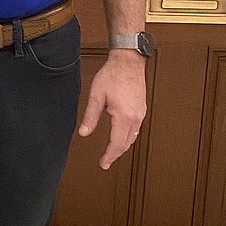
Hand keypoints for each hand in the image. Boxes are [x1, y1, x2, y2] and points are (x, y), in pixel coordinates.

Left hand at [77, 51, 145, 168]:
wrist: (128, 62)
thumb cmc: (112, 75)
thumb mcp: (96, 96)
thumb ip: (90, 116)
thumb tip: (84, 133)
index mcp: (124, 116)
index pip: (117, 144)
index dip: (109, 156)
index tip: (103, 164)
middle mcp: (135, 117)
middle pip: (126, 143)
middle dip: (115, 154)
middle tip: (106, 161)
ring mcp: (140, 113)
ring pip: (132, 137)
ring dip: (122, 146)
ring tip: (112, 152)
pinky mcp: (141, 109)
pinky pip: (135, 129)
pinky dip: (127, 137)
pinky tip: (121, 137)